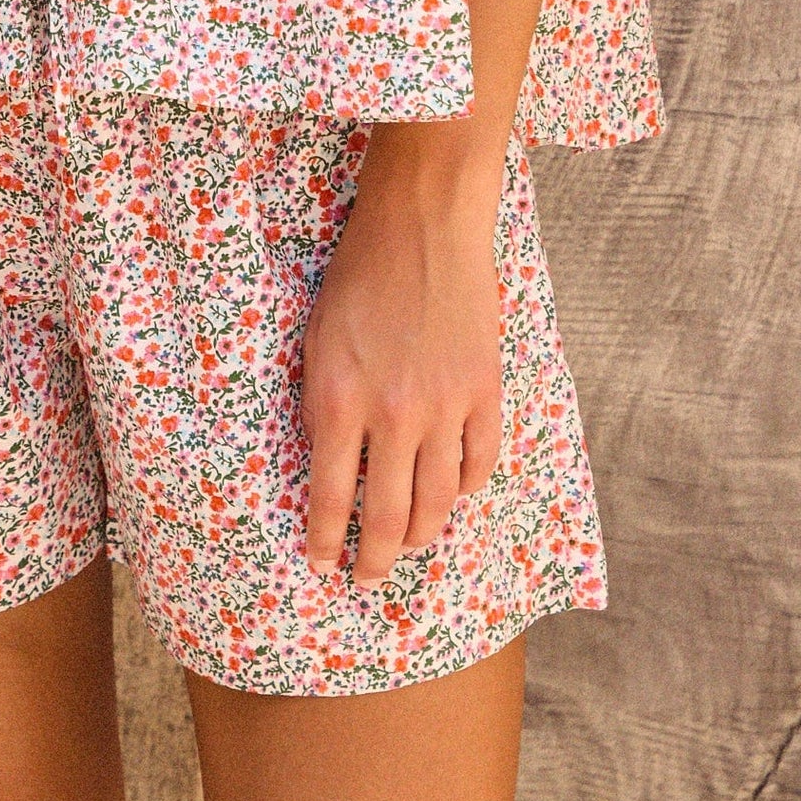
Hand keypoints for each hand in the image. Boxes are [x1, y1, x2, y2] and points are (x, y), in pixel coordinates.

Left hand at [301, 161, 504, 584]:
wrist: (424, 223)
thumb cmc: (359, 272)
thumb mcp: (316, 338)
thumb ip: (322, 405)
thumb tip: (330, 467)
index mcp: (340, 399)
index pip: (329, 498)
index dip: (324, 543)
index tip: (322, 565)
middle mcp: (393, 414)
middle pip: (387, 518)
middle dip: (374, 560)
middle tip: (368, 577)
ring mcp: (445, 407)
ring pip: (437, 502)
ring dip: (420, 535)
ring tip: (406, 545)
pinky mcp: (484, 392)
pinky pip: (478, 463)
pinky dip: (464, 487)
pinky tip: (451, 491)